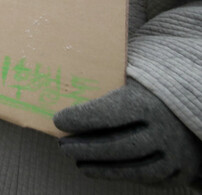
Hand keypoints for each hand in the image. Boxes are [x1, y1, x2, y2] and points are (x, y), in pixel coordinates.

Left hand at [54, 80, 201, 185]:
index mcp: (148, 104)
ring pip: (131, 167)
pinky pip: (145, 178)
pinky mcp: (178, 171)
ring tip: (76, 159)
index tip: (58, 120)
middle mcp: (163, 131)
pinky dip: (117, 175)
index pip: (110, 114)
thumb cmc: (154, 94)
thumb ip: (109, 79)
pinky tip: (95, 169)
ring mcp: (173, 154)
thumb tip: (68, 68)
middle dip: (85, 148)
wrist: (192, 115)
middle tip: (62, 145)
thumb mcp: (136, 81)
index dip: (81, 119)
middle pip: (117, 146)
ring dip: (99, 166)